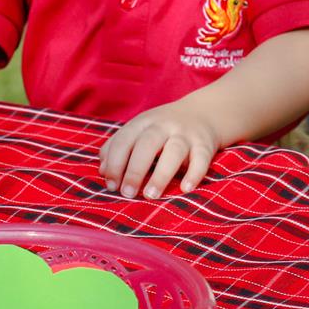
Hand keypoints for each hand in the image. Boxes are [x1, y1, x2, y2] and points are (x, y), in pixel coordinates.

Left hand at [99, 101, 218, 199]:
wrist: (204, 112)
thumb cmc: (162, 129)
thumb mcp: (139, 130)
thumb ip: (118, 147)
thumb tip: (103, 172)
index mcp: (143, 122)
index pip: (124, 140)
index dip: (115, 163)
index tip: (111, 186)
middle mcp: (164, 125)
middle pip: (147, 144)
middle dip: (135, 170)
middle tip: (127, 194)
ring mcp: (186, 134)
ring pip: (174, 151)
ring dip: (161, 174)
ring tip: (151, 195)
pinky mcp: (205, 144)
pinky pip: (201, 159)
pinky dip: (194, 174)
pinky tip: (185, 189)